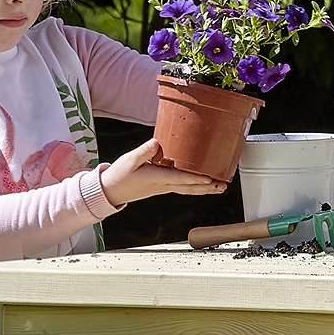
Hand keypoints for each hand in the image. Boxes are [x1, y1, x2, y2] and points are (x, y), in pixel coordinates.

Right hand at [99, 137, 226, 204]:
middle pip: (189, 188)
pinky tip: (202, 185)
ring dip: (204, 190)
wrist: (110, 191)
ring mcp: (163, 188)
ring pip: (188, 190)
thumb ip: (143, 151)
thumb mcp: (129, 160)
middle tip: (223, 186)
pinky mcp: (162, 187)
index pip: (180, 179)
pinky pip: (182, 188)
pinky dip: (194, 188)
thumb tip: (157, 143)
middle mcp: (163, 185)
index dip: (195, 179)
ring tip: (219, 188)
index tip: (209, 179)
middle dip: (207, 187)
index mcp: (156, 178)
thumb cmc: (119, 175)